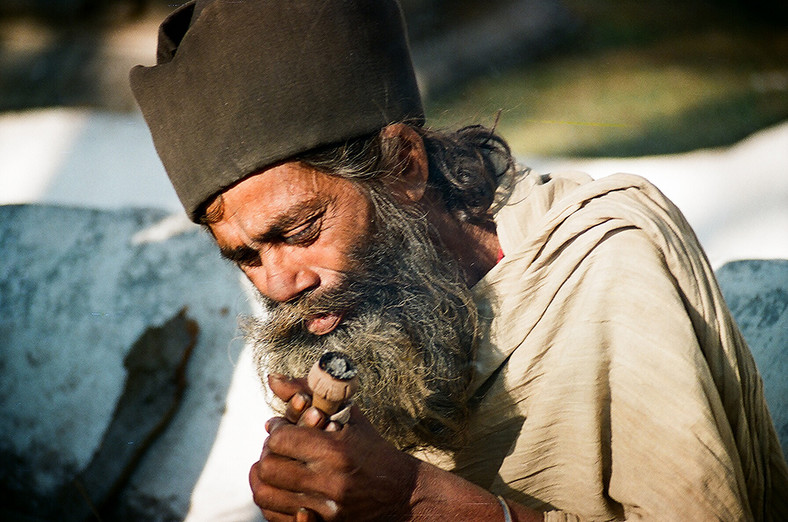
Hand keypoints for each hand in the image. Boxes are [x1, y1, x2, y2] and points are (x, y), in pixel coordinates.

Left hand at [249, 375, 419, 520]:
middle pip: (269, 468)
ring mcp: (326, 509)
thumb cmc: (372, 448)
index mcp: (336, 450)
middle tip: (275, 448)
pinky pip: (278, 519)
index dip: (276, 429)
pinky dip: (272, 503)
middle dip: (267, 454)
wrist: (402, 493)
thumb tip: (273, 379)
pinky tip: (280, 489)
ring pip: (267, 496)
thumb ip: (309, 392)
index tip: (281, 427)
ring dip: (263, 479)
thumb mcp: (348, 415)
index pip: (280, 439)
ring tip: (272, 467)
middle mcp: (329, 481)